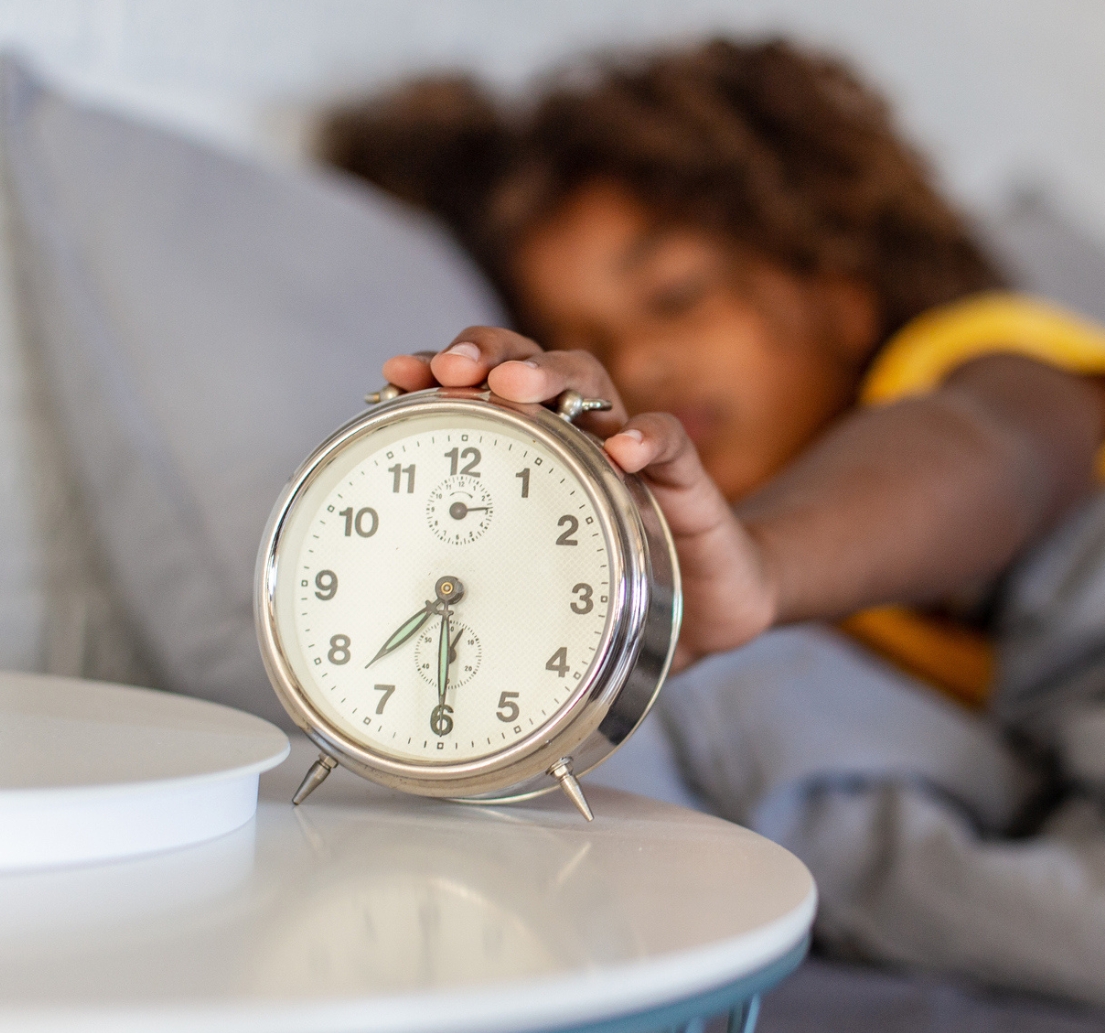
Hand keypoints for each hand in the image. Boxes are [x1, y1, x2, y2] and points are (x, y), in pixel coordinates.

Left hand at [385, 328, 776, 667]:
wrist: (709, 606)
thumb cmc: (612, 590)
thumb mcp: (534, 588)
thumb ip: (485, 582)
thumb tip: (414, 608)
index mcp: (534, 452)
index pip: (482, 389)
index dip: (439, 371)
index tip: (395, 375)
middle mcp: (579, 437)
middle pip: (530, 363)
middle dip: (486, 353)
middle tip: (449, 368)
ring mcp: (632, 454)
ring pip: (593, 384)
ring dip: (550, 375)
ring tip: (513, 385)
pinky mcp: (686, 482)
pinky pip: (670, 444)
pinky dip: (647, 437)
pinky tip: (622, 449)